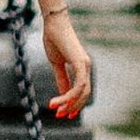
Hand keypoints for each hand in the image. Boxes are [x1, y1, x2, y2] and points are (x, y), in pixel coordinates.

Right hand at [40, 0, 92, 119]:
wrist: (53, 23)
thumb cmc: (54, 39)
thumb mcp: (56, 63)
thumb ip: (61, 78)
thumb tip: (63, 94)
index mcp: (81, 67)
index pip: (81, 90)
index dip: (74, 103)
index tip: (63, 113)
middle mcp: (86, 67)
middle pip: (84, 94)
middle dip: (73, 107)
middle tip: (60, 115)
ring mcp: (85, 65)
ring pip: (82, 92)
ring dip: (69, 103)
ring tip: (56, 110)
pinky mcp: (80, 63)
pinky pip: (78, 85)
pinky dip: (69, 96)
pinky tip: (58, 101)